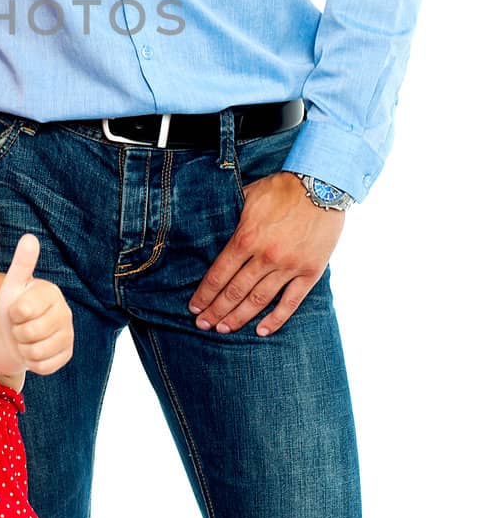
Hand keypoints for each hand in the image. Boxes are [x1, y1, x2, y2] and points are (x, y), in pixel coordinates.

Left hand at [0, 234, 72, 372]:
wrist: (18, 330)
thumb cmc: (15, 303)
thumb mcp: (13, 284)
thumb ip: (22, 263)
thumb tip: (30, 237)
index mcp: (51, 293)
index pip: (22, 310)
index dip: (13, 313)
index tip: (16, 309)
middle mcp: (65, 313)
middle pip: (30, 333)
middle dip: (18, 332)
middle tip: (20, 325)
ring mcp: (68, 335)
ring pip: (36, 352)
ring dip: (24, 348)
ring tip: (26, 337)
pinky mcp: (66, 354)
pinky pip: (43, 366)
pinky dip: (32, 362)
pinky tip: (34, 350)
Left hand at [190, 171, 344, 335]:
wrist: (321, 186)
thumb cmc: (281, 189)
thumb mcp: (247, 197)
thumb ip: (230, 218)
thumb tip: (210, 230)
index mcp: (246, 238)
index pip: (219, 274)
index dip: (205, 293)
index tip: (194, 307)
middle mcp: (265, 256)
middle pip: (235, 291)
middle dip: (216, 310)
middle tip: (203, 324)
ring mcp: (289, 266)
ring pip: (259, 300)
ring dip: (239, 317)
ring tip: (224, 329)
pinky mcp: (310, 271)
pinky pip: (291, 302)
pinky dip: (276, 319)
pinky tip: (261, 331)